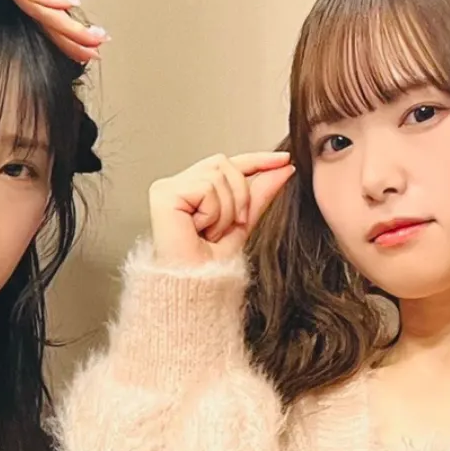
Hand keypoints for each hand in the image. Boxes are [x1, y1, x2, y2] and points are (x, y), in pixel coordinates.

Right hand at [149, 151, 294, 267]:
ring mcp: (167, 188)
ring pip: (217, 175)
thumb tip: (283, 168)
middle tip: (228, 227)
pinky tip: (198, 229)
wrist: (196, 290)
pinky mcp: (164, 194)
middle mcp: (177, 185)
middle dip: (240, 196)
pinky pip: (206, 188)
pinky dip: (213, 213)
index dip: (257, 160)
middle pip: (224, 164)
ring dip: (226, 210)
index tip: (284, 160)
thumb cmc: (209, 268)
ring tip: (210, 233)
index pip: (227, 164)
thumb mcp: (242, 224)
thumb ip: (259, 194)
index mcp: (192, 190)